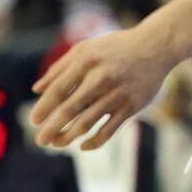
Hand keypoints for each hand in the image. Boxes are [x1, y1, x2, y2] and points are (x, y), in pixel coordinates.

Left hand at [30, 24, 178, 149]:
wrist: (157, 46)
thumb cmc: (116, 47)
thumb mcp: (86, 48)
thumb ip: (60, 67)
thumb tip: (37, 90)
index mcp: (86, 61)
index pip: (58, 90)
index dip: (44, 108)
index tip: (34, 121)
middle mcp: (101, 77)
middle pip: (70, 110)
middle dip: (52, 128)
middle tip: (40, 141)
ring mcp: (118, 93)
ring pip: (87, 123)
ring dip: (68, 137)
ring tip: (57, 144)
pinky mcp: (132, 105)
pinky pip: (109, 130)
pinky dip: (94, 142)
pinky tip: (83, 145)